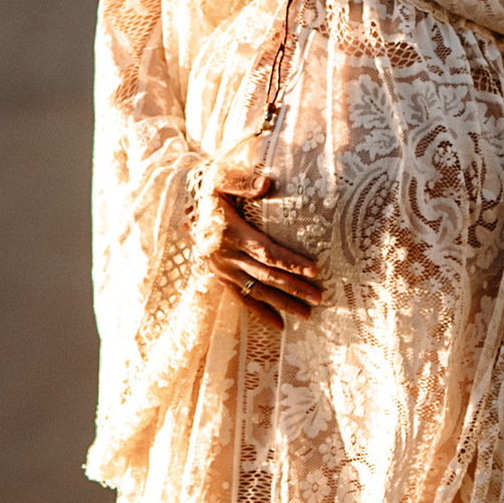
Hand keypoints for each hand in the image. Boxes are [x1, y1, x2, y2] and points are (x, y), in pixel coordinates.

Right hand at [195, 167, 324, 327]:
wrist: (185, 204)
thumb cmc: (207, 188)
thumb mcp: (220, 178)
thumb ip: (242, 182)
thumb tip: (267, 183)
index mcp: (231, 233)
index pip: (266, 251)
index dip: (289, 261)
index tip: (313, 270)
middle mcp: (227, 256)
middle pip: (266, 276)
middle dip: (294, 288)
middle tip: (319, 298)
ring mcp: (223, 270)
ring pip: (257, 291)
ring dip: (283, 303)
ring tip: (307, 314)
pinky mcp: (220, 277)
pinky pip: (242, 298)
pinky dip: (260, 312)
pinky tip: (279, 325)